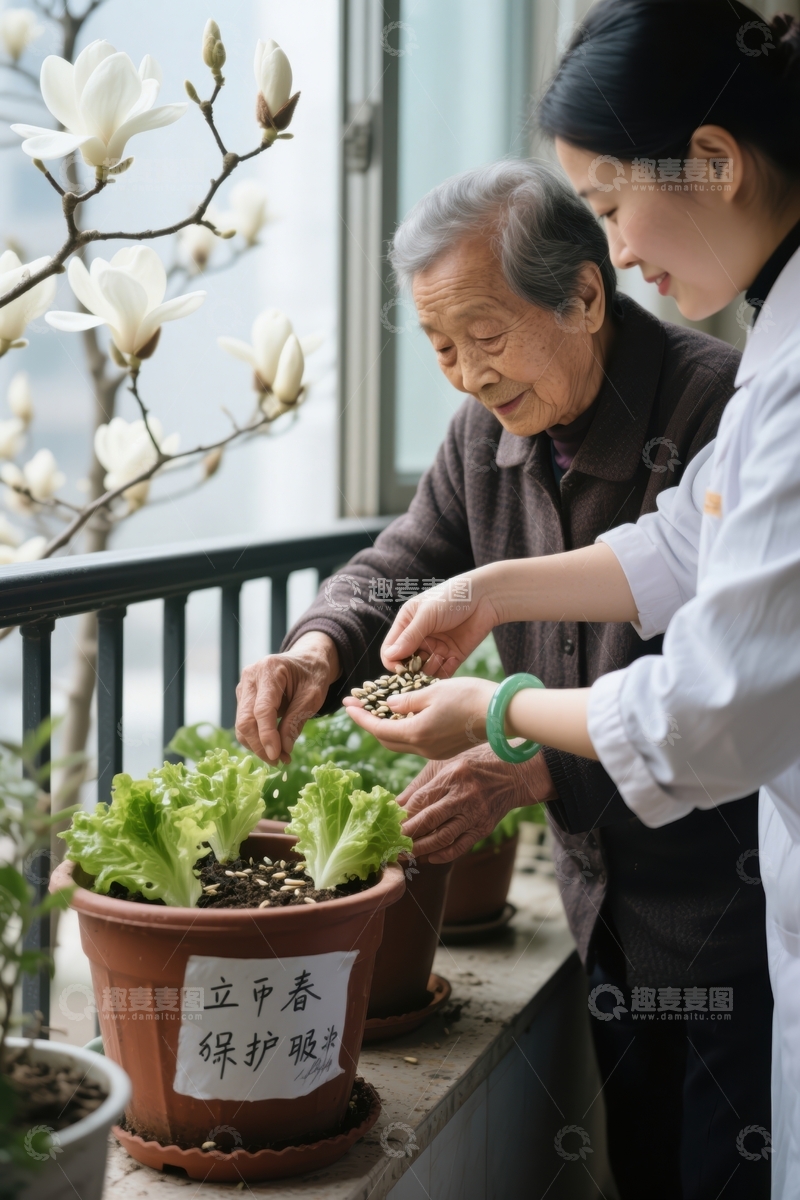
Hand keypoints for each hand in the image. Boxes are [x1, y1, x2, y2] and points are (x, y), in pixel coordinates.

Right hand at [235, 632, 339, 763]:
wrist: (307, 660)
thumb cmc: (313, 675)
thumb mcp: (313, 697)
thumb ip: (296, 721)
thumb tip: (283, 749)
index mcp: (269, 670)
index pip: (262, 709)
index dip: (267, 735)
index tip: (276, 756)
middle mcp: (250, 677)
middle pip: (246, 720)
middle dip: (260, 745)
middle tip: (279, 761)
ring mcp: (244, 687)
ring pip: (242, 725)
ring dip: (258, 746)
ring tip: (280, 757)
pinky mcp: (243, 698)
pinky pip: (245, 723)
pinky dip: (257, 739)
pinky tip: (274, 747)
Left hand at [343, 676, 496, 759]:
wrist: (502, 713)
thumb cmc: (469, 697)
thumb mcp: (433, 691)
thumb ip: (407, 700)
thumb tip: (389, 705)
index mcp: (416, 734)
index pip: (377, 729)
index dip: (360, 717)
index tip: (348, 705)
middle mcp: (423, 748)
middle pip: (386, 740)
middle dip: (370, 724)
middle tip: (359, 706)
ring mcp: (434, 752)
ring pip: (401, 743)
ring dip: (387, 728)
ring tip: (379, 709)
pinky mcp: (444, 750)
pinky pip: (416, 743)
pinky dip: (404, 731)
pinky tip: (404, 716)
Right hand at [381, 570, 498, 676]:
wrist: (485, 597)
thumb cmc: (452, 597)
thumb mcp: (427, 614)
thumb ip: (409, 636)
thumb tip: (390, 657)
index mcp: (407, 624)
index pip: (390, 650)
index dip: (393, 661)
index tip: (401, 668)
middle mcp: (419, 638)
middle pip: (406, 663)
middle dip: (411, 669)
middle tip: (421, 667)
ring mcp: (436, 648)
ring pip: (424, 671)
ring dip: (429, 669)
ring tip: (440, 655)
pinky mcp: (452, 655)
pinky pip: (443, 672)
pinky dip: (445, 670)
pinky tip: (452, 657)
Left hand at [396, 745, 557, 861]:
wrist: (514, 774)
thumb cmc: (475, 764)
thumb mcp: (446, 764)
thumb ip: (421, 785)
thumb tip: (395, 805)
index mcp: (452, 775)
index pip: (421, 799)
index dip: (403, 814)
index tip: (390, 823)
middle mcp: (464, 795)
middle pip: (429, 820)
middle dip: (407, 834)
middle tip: (392, 843)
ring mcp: (475, 814)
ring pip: (443, 837)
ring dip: (421, 848)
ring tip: (406, 853)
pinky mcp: (484, 828)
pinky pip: (460, 847)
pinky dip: (442, 855)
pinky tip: (428, 857)